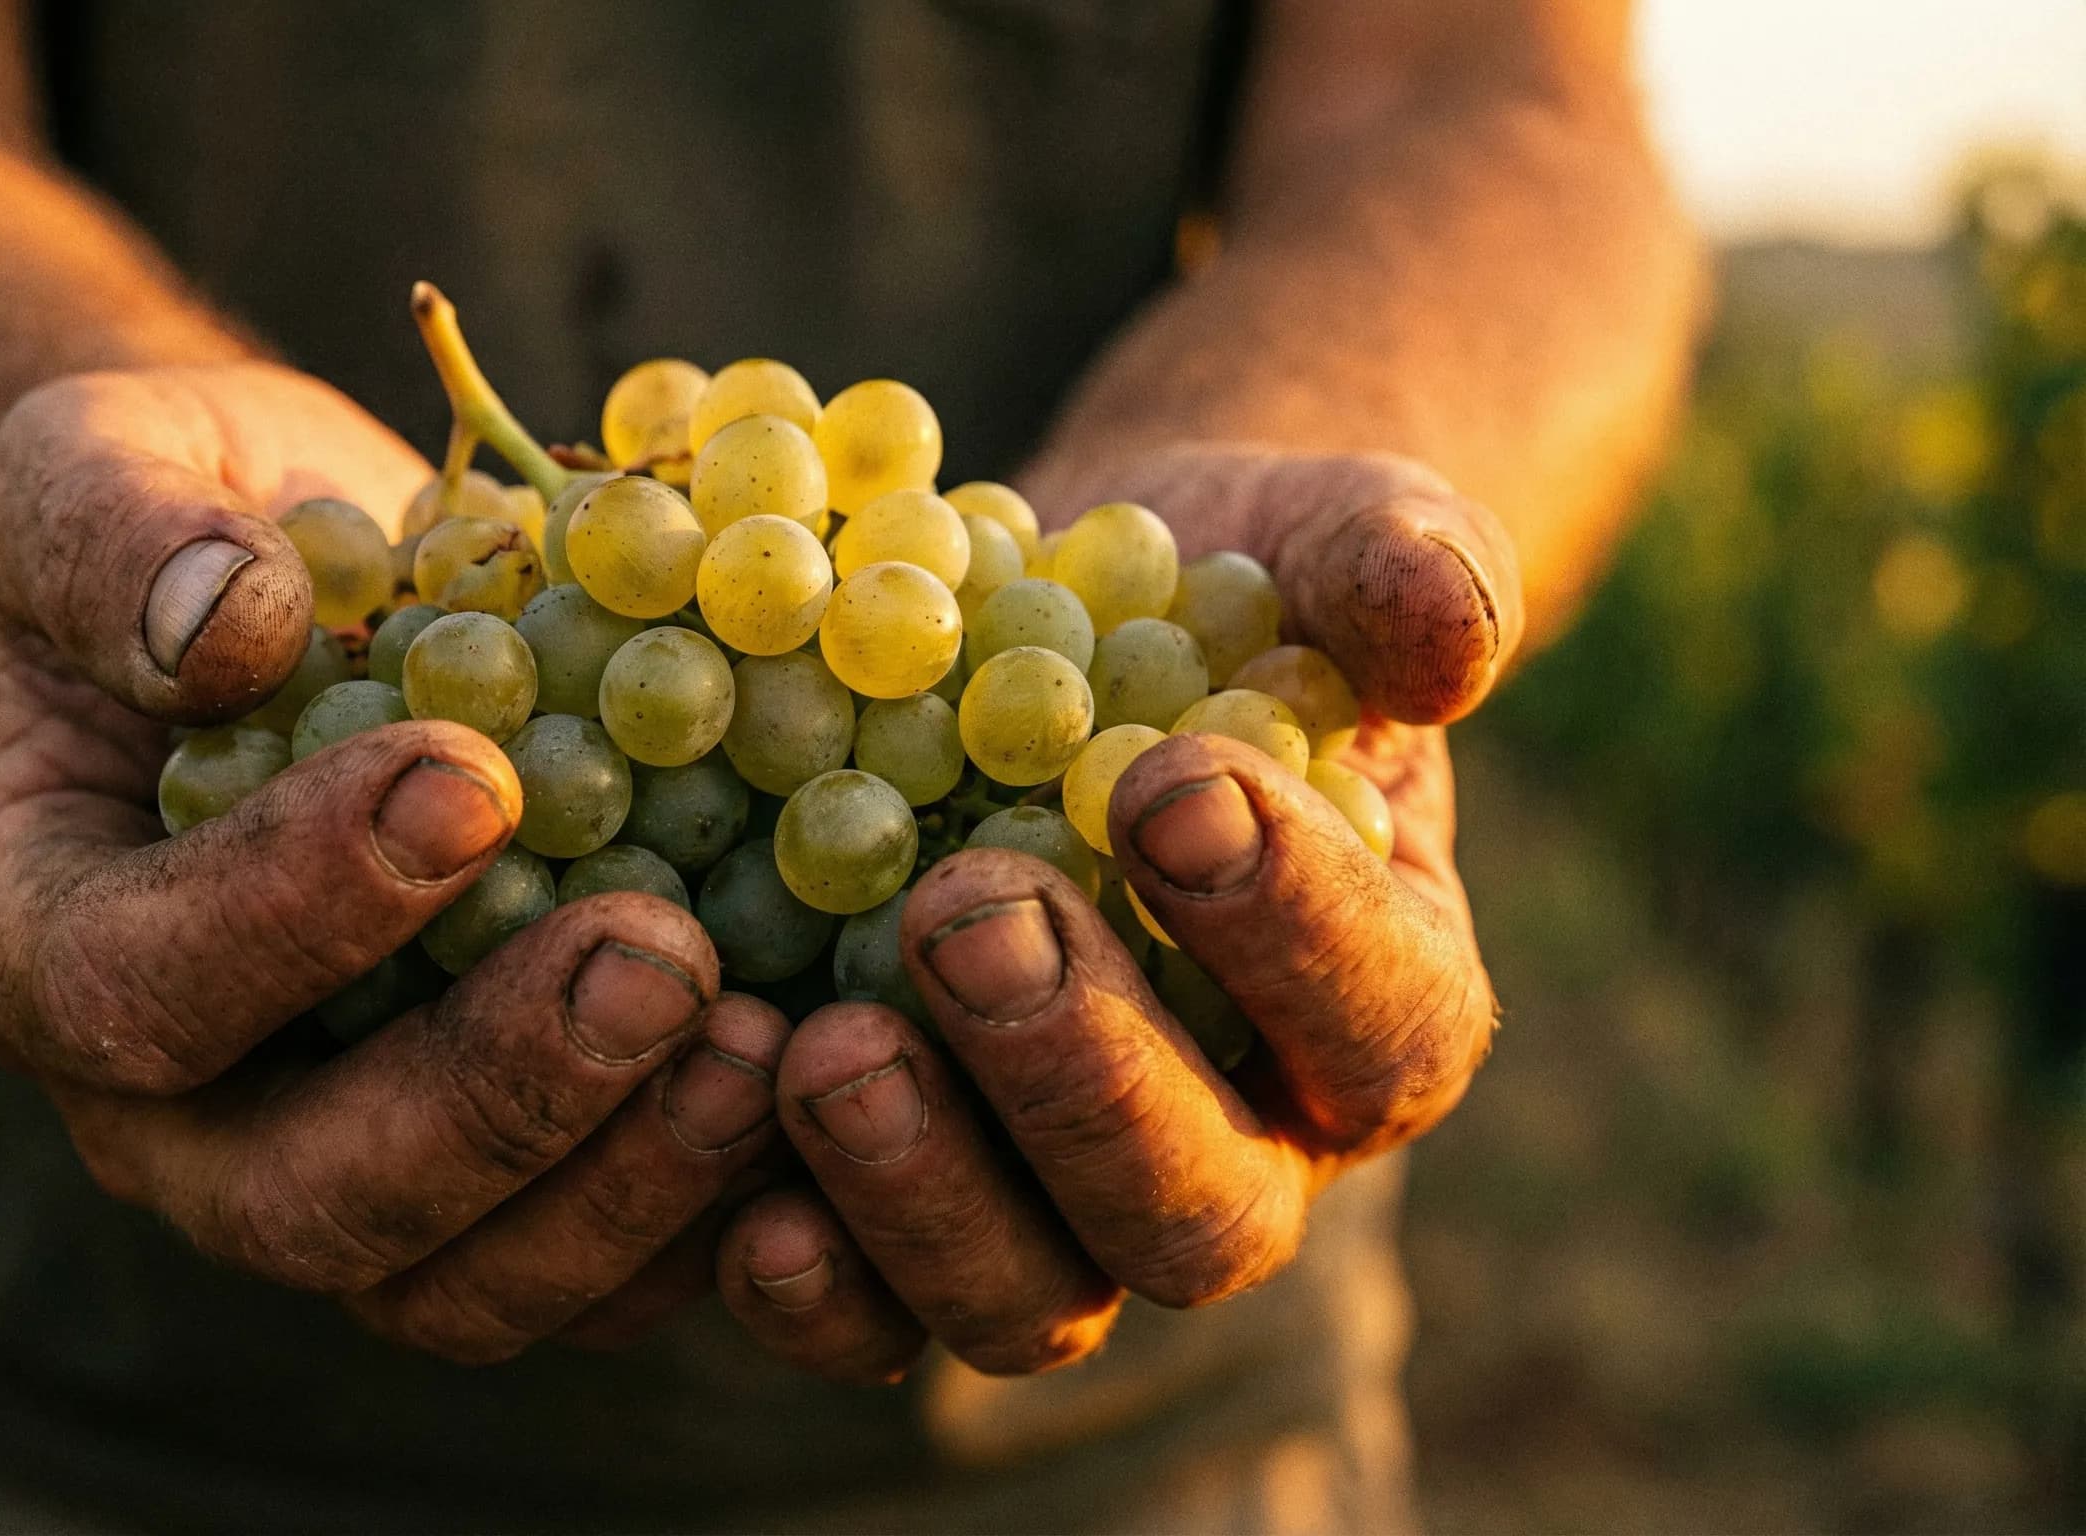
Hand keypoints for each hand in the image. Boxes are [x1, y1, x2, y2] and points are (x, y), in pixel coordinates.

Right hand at [0, 365, 780, 1361]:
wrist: (297, 593)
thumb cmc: (178, 520)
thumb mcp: (99, 460)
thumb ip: (115, 532)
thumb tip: (222, 626)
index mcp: (40, 946)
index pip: (133, 987)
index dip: (294, 911)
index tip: (465, 778)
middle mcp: (176, 1116)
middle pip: (306, 1198)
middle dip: (492, 1095)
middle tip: (659, 957)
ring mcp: (336, 1170)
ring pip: (459, 1284)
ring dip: (622, 1184)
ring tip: (770, 1038)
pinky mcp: (494, 1191)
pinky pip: (595, 1268)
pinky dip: (715, 1211)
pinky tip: (833, 1082)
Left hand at [710, 448, 1515, 1380]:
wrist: (1046, 645)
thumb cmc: (1213, 605)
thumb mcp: (1317, 545)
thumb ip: (1396, 571)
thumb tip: (1441, 626)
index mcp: (1380, 1007)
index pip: (1381, 1019)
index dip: (1290, 926)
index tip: (1168, 784)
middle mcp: (1242, 1152)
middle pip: (1195, 1205)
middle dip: (1079, 1072)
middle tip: (964, 915)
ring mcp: (1065, 1212)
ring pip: (1031, 1294)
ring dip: (924, 1190)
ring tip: (823, 1043)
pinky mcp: (904, 1225)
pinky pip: (871, 1316)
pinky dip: (807, 1280)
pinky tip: (731, 1197)